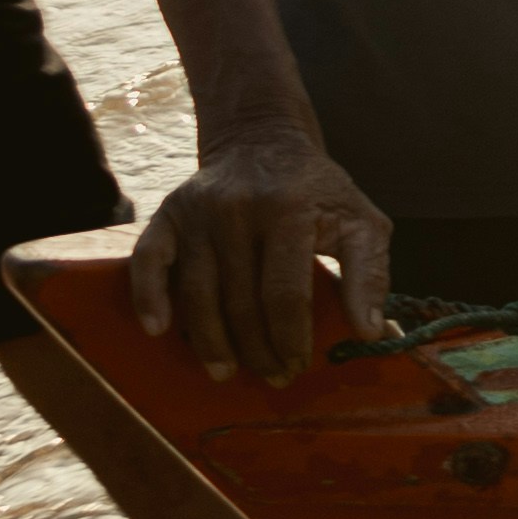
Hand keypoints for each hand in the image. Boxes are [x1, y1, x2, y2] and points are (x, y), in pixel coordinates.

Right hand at [129, 127, 397, 385]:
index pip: (286, 292)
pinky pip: (147, 263)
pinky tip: (159, 330)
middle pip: (240, 301)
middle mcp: (238, 210)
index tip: (299, 365)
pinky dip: (148, 298)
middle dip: (257, 349)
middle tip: (272, 376)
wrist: (262, 142)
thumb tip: (369, 332)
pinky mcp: (166, 215)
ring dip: (210, 341)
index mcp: (290, 209)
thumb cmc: (318, 192)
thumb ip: (370, 274)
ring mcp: (197, 213)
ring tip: (226, 372)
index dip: (291, 338)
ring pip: (197, 293)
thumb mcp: (360, 221)